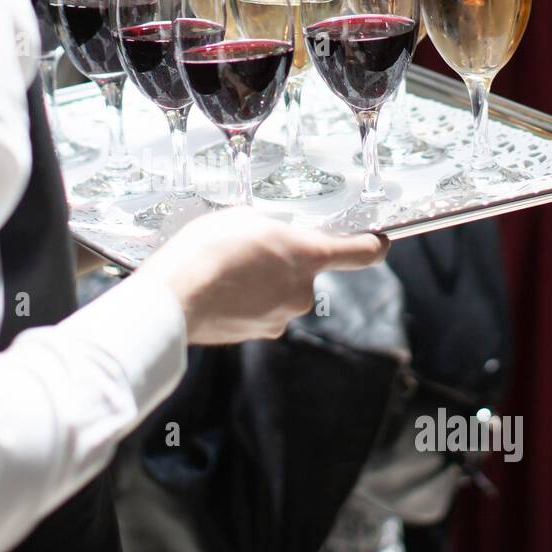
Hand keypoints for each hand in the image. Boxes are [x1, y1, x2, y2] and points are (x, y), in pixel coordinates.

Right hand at [134, 208, 389, 345]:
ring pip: (278, 291)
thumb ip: (272, 229)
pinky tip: (217, 288)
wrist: (173, 299)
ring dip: (260, 281)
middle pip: (304, 271)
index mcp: (307, 256)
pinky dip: (243, 300)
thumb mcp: (243, 217)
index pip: (360, 252)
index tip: (378, 241)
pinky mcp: (256, 334)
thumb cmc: (207, 251)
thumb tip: (273, 241)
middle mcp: (302, 291)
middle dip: (282, 260)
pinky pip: (258, 309)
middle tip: (248, 247)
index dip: (372, 244)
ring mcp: (280, 317)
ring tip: (223, 268)